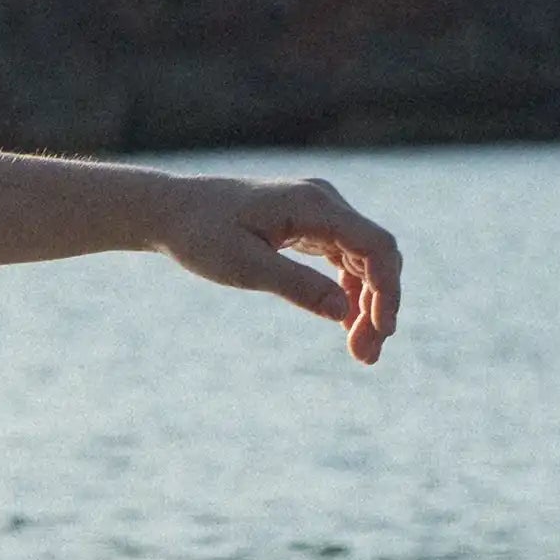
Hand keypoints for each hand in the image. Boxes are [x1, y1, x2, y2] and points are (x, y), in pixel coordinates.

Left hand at [160, 171, 402, 362]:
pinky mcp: (310, 227)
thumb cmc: (201, 234)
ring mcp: (319, 213)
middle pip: (376, 256)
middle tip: (366, 357)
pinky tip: (346, 326)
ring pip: (363, 262)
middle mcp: (324, 203)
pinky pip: (344, 261)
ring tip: (360, 352)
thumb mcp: (244, 267)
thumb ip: (295, 286)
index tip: (381, 333)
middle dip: (378, 306)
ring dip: (366, 305)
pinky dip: (348, 293)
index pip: (375, 246)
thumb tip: (342, 313)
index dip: (387, 290)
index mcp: (313, 204)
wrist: (172, 211)